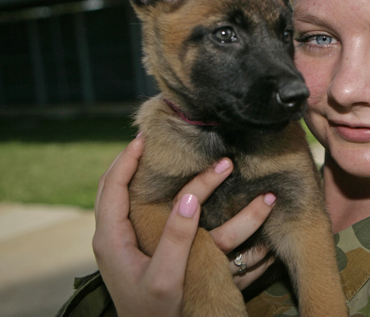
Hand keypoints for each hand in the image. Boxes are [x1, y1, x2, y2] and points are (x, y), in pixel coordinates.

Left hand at [92, 134, 275, 316]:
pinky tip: (161, 183)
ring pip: (122, 197)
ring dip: (137, 173)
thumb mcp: (168, 277)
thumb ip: (177, 237)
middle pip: (113, 187)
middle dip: (130, 160)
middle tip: (149, 139)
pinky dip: (144, 189)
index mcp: (111, 240)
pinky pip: (133, 208)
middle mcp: (112, 236)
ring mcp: (120, 241)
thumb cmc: (156, 311)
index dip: (126, 161)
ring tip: (152, 154)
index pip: (112, 189)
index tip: (144, 139)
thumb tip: (189, 195)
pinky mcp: (132, 246)